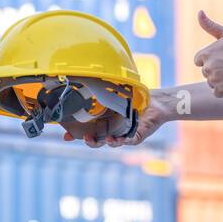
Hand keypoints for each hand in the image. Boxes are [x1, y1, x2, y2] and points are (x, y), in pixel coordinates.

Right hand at [61, 89, 176, 147]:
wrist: (156, 101)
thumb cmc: (136, 96)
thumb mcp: (115, 91)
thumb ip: (102, 89)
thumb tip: (84, 79)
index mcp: (105, 121)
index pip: (88, 129)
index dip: (76, 134)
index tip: (66, 136)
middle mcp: (112, 129)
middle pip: (97, 139)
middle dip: (89, 141)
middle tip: (84, 138)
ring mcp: (123, 134)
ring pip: (110, 142)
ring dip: (102, 142)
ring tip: (99, 139)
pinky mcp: (135, 136)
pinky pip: (126, 141)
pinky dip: (119, 141)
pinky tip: (114, 139)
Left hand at [192, 10, 222, 96]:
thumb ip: (210, 25)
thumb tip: (199, 12)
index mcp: (205, 54)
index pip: (198, 61)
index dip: (211, 59)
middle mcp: (207, 67)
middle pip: (206, 72)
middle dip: (216, 70)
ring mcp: (214, 80)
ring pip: (211, 82)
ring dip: (220, 80)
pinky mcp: (221, 90)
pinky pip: (218, 92)